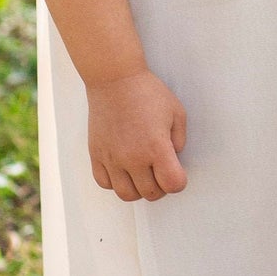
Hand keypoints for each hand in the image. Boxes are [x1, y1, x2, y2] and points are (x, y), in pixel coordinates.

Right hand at [87, 69, 187, 201]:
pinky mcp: (97, 156)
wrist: (116, 80)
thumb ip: (179, 140)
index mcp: (156, 147)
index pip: (172, 184)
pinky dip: (116, 182)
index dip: (179, 182)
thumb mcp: (176, 111)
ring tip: (144, 174)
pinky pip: (106, 184)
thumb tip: (174, 159)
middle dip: (161, 186)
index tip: (178, 173)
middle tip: (162, 172)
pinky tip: (124, 169)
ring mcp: (112, 160)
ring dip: (139, 189)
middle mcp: (133, 159)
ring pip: (127, 195)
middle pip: (151, 193)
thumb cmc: (148, 92)